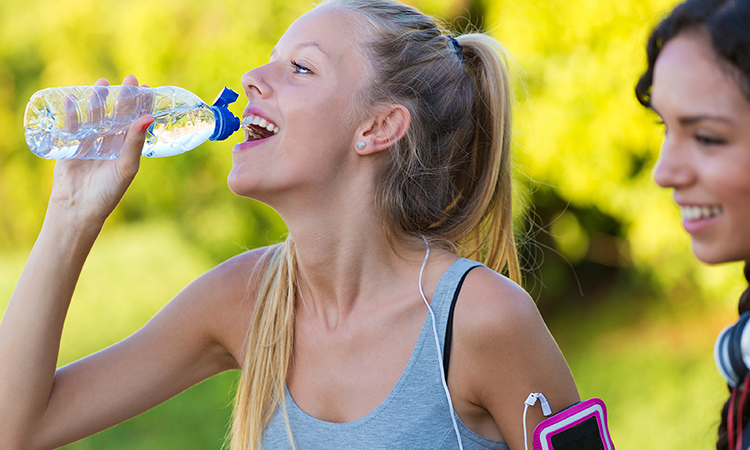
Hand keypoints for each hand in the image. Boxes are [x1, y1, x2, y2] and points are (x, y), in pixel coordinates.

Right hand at [48, 75, 153, 228]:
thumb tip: (148, 117)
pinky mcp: (71, 145)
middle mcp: (111, 142)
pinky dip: (71, 113)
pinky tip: (71, 99)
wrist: (79, 209)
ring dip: (98, 100)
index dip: (141, 105)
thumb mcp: (126, 166)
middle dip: (123, 97)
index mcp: (127, 148)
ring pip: (95, 116)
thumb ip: (134, 142)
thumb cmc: (108, 192)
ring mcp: (91, 142)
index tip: (146, 88)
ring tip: (102, 83)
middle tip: (129, 79)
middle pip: (117, 114)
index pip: (136, 121)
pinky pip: (71, 125)